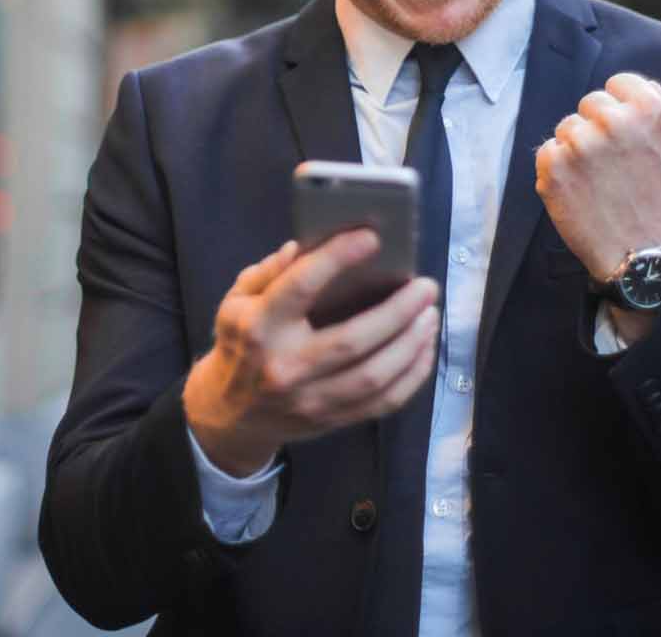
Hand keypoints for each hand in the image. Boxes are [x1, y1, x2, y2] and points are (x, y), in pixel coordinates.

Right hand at [183, 231, 440, 476]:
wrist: (229, 414)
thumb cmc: (240, 344)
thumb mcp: (237, 302)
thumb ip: (269, 272)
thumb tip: (304, 245)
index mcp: (258, 327)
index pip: (300, 287)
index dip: (337, 258)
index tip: (372, 238)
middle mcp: (284, 367)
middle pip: (352, 341)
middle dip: (398, 312)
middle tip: (426, 286)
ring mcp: (309, 400)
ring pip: (374, 376)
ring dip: (412, 343)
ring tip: (431, 314)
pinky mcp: (331, 421)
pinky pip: (383, 403)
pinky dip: (412, 375)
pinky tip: (424, 348)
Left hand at [535, 72, 660, 281]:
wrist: (640, 250)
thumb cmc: (658, 193)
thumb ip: (655, 103)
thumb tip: (627, 83)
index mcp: (649, 109)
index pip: (617, 83)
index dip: (620, 110)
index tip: (625, 137)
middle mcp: (615, 121)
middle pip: (590, 103)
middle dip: (597, 129)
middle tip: (613, 165)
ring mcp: (582, 143)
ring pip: (567, 128)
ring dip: (577, 150)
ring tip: (599, 181)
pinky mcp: (554, 165)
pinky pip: (548, 151)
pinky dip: (557, 170)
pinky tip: (579, 190)